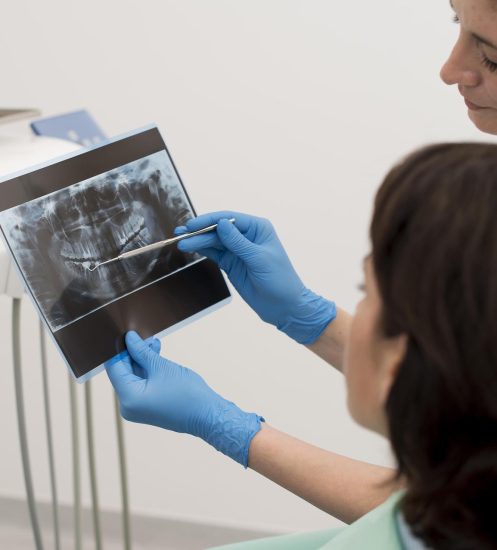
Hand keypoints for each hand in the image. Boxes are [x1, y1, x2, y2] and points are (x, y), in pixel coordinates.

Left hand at [105, 331, 263, 466]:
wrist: (207, 415)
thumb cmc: (187, 393)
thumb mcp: (161, 367)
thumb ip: (141, 351)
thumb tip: (129, 338)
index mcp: (128, 398)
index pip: (115, 368)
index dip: (119, 349)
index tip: (126, 334)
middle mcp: (128, 406)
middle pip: (124, 372)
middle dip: (133, 353)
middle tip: (143, 336)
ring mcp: (138, 408)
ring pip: (134, 377)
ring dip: (143, 359)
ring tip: (154, 343)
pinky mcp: (147, 407)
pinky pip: (142, 384)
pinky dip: (148, 370)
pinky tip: (156, 355)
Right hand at [176, 211, 335, 343]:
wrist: (284, 306)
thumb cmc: (280, 280)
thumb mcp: (259, 259)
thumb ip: (238, 242)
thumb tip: (220, 223)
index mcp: (258, 228)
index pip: (229, 219)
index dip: (210, 220)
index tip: (193, 225)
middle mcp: (247, 236)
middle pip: (218, 229)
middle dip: (199, 232)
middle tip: (181, 235)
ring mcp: (238, 250)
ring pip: (214, 241)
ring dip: (197, 241)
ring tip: (181, 243)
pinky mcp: (231, 263)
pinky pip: (214, 253)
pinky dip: (202, 250)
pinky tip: (190, 248)